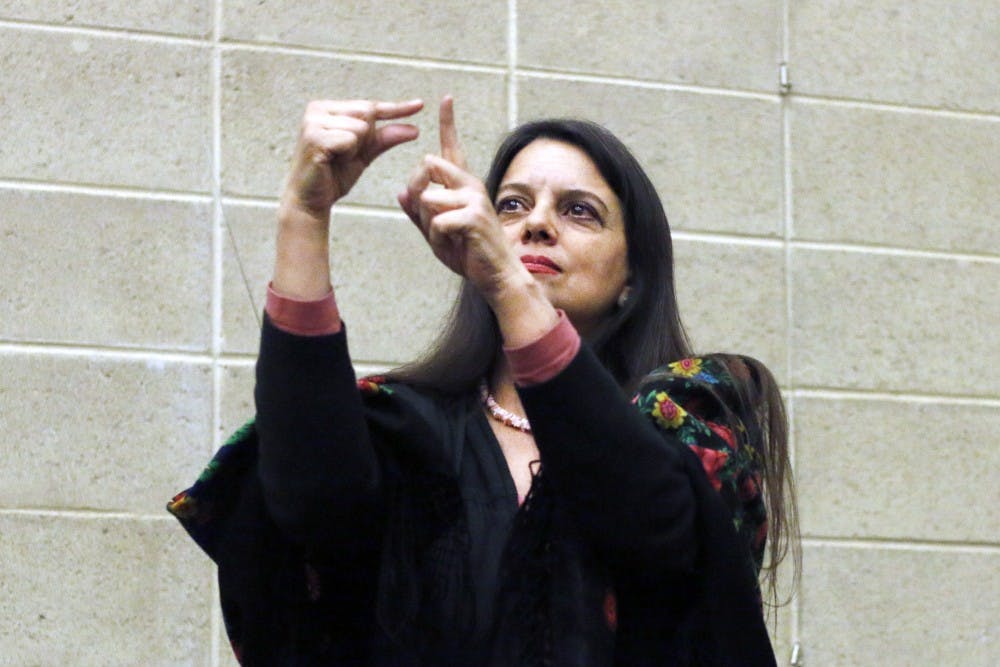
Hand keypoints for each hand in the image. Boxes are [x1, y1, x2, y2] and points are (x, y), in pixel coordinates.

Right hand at [284, 98, 422, 217]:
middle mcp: (318, 109)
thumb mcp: (364, 155)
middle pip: (366, 113)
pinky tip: (330, 161)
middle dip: (365, 138)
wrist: (311, 201)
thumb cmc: (334, 176)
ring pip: (360, 128)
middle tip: (344, 156)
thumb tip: (414, 128)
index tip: (420, 105)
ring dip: (355, 149)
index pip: (370, 106)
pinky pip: (349, 139)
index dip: (395, 108)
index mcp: (328, 109)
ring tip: (335, 160)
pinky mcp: (313, 137)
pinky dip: (347, 154)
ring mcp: (313, 121)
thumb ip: (386, 139)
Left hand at [398, 97, 524, 300]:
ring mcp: (474, 198)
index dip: (448, 122)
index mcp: (462, 185)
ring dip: (429, 226)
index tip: (446, 98)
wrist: (495, 275)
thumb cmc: (469, 253)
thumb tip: (401, 193)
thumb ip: (418, 214)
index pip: (451, 148)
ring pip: (427, 199)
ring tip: (450, 239)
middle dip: (418, 196)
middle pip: (426, 167)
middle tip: (433, 222)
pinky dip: (438, 240)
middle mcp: (470, 184)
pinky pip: (437, 222)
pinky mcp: (474, 216)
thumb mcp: (436, 233)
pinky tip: (456, 246)